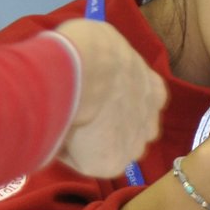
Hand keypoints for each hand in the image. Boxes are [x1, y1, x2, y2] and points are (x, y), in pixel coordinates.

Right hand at [51, 19, 165, 176]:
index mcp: (153, 89)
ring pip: (107, 149)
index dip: (114, 101)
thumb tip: (92, 74)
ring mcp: (133, 144)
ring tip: (63, 123)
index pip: (138, 102)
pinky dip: (68, 152)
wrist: (82, 69)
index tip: (93, 97)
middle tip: (76, 115)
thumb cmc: (89, 47)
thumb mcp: (103, 45)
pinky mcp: (111, 164)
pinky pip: (83, 162)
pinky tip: (57, 132)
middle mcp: (151, 119)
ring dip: (89, 143)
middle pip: (127, 130)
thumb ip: (106, 66)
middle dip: (106, 128)